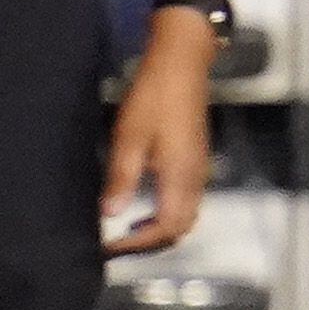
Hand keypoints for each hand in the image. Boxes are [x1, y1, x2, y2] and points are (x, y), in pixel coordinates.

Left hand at [101, 14, 216, 253]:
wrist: (182, 63)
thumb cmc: (154, 96)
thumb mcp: (129, 137)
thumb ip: (121, 178)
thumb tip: (110, 215)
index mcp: (179, 177)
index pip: (164, 228)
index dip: (137, 244)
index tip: (109, 246)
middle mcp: (195, 179)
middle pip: (180, 229)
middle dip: (150, 244)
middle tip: (117, 244)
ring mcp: (199, 170)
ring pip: (186, 217)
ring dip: (159, 230)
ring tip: (127, 230)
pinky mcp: (196, 161)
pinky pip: (186, 202)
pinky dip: (166, 214)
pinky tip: (143, 206)